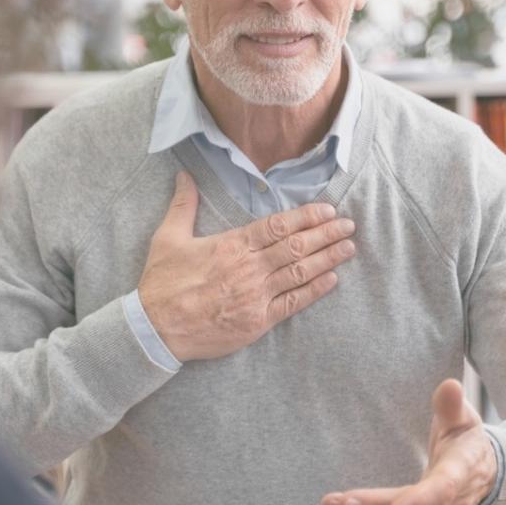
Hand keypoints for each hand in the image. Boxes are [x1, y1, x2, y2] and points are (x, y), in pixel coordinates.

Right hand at [138, 171, 356, 361]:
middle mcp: (249, 268)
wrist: (156, 328)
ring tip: (348, 247)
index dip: (306, 216)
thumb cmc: (162, 283)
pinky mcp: (258, 322)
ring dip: (328, 258)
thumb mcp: (167, 237)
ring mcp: (256, 296)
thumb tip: (184, 175)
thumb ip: (183, 205)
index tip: (327, 209)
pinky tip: (332, 279)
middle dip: (326, 234)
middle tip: (348, 225)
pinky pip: (293, 303)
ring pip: (300, 272)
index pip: (278, 226)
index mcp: (232, 245)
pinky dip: (314, 290)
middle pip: (296, 246)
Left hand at [321, 379, 496, 504]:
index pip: (442, 489)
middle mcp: (451, 503)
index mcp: (461, 472)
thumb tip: (450, 384)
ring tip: (330, 504)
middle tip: (339, 502)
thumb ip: (452, 405)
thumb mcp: (464, 419)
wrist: (483, 475)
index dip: (420, 500)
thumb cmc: (467, 441)